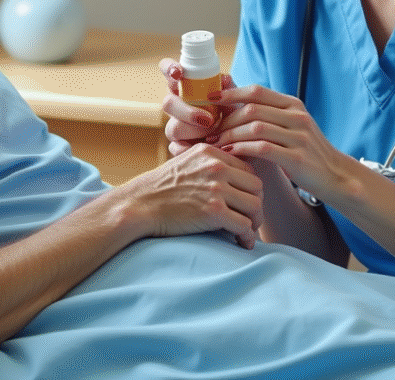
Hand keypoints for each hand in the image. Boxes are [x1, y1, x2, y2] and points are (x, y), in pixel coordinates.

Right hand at [117, 143, 263, 248]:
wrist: (138, 205)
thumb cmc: (159, 189)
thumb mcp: (185, 162)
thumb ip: (208, 165)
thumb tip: (232, 179)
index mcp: (211, 153)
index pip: (247, 169)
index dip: (249, 188)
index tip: (244, 202)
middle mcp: (216, 167)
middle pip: (257, 187)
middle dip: (256, 205)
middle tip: (250, 219)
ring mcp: (216, 188)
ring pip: (255, 206)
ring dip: (255, 222)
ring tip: (247, 232)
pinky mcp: (214, 211)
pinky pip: (244, 225)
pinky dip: (247, 237)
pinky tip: (242, 242)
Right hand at [159, 57, 235, 156]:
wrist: (240, 140)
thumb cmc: (234, 112)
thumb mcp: (234, 99)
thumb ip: (229, 88)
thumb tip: (224, 79)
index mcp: (186, 86)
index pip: (168, 69)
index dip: (169, 68)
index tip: (179, 73)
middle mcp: (177, 104)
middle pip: (168, 103)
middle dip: (187, 111)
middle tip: (208, 119)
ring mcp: (175, 125)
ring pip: (173, 127)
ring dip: (195, 132)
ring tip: (216, 135)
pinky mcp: (178, 145)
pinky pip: (176, 148)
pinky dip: (191, 149)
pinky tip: (205, 149)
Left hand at [210, 84, 350, 204]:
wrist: (336, 176)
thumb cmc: (306, 151)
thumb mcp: (290, 126)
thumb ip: (266, 114)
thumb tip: (231, 102)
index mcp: (292, 105)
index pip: (256, 91)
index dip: (230, 93)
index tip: (209, 99)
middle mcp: (297, 116)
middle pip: (252, 109)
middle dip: (226, 120)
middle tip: (209, 130)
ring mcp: (299, 136)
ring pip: (255, 128)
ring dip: (230, 135)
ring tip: (216, 143)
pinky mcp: (297, 157)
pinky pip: (263, 148)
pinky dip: (242, 149)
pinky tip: (231, 154)